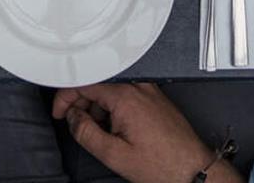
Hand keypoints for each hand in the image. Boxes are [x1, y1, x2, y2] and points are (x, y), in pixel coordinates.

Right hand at [53, 83, 240, 182]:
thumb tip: (72, 118)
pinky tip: (118, 130)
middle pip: (97, 85)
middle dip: (81, 105)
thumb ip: (85, 132)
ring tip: (101, 134)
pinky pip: (126, 96)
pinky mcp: (155, 99)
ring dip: (98, 109)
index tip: (60, 112)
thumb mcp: (114, 154)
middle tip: (76, 125)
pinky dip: (114, 109)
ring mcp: (149, 92)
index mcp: (125, 96)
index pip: (83, 84)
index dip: (64, 98)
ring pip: (111, 91)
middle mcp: (138, 88)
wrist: (193, 170)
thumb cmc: (162, 164)